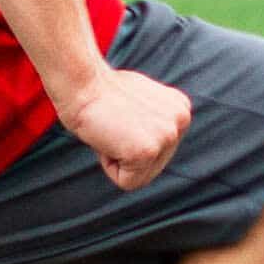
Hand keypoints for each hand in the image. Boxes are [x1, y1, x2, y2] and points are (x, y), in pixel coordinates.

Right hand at [62, 69, 192, 190]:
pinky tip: (108, 137)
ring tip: (112, 129)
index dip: (131, 140)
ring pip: (140, 176)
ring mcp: (167, 136)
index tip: (120, 117)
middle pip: (152, 166)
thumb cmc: (99, 92)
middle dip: (127, 152)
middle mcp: (181, 122)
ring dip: (117, 158)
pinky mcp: (148, 151)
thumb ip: (153, 120)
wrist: (82, 83)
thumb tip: (148, 137)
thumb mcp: (139, 102)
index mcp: (180, 110)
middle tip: (113, 123)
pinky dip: (109, 165)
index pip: (159, 151)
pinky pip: (127, 181)